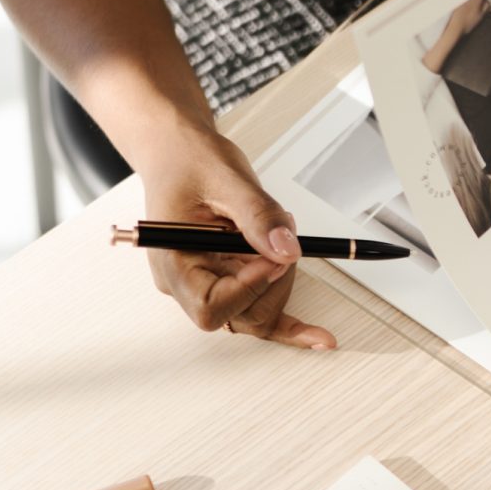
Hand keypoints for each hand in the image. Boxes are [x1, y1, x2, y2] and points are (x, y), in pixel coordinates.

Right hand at [139, 127, 335, 349]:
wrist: (179, 152)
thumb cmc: (190, 161)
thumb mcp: (227, 179)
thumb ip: (258, 216)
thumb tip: (286, 250)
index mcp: (173, 260)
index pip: (210, 306)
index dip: (250, 288)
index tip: (273, 256)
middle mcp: (185, 281)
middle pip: (240, 315)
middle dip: (274, 281)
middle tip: (284, 238)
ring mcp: (207, 283)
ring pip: (256, 313)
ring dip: (281, 279)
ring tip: (279, 234)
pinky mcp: (227, 279)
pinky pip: (259, 311)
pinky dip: (290, 324)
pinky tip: (318, 337)